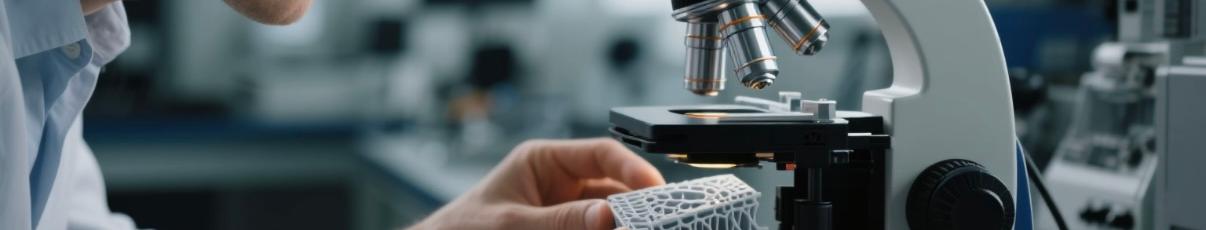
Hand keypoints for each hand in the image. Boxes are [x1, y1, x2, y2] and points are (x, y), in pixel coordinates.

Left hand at [408, 138, 664, 229]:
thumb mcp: (511, 225)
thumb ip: (560, 221)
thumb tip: (607, 215)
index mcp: (544, 162)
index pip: (601, 155)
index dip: (633, 169)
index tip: (656, 190)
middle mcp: (560, 185)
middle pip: (612, 190)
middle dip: (634, 207)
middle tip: (655, 221)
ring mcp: (564, 213)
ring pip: (607, 217)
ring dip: (621, 224)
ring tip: (638, 228)